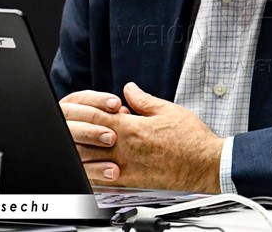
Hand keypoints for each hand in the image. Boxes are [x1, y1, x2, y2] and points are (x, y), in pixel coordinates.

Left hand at [61, 83, 223, 192]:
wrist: (204, 163)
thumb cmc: (190, 138)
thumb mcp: (167, 109)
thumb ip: (143, 100)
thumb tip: (129, 90)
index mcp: (132, 128)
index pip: (99, 117)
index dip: (86, 111)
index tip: (77, 107)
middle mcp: (125, 149)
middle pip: (89, 141)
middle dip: (76, 133)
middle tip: (67, 128)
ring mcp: (127, 168)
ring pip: (92, 162)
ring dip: (80, 154)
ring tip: (73, 147)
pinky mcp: (132, 182)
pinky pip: (105, 180)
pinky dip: (93, 174)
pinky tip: (90, 169)